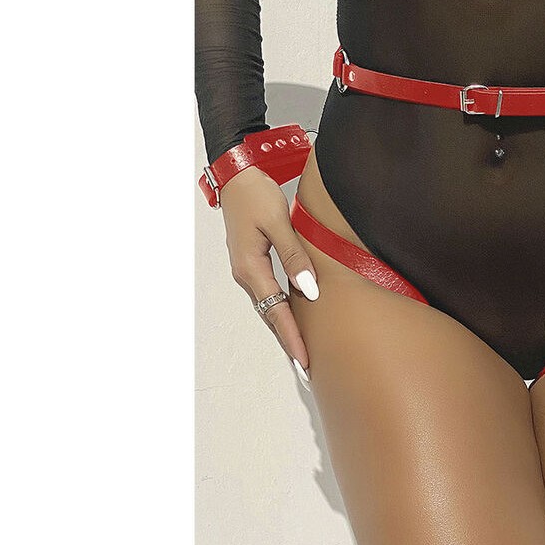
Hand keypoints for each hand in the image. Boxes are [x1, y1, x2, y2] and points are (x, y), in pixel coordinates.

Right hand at [220, 165, 319, 384]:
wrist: (237, 177)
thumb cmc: (256, 195)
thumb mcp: (279, 224)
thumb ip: (295, 258)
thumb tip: (308, 290)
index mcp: (251, 268)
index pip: (276, 312)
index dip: (292, 337)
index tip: (304, 359)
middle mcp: (246, 274)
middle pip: (270, 316)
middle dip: (288, 341)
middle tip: (306, 367)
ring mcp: (247, 270)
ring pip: (269, 307)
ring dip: (284, 329)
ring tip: (301, 351)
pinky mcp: (253, 264)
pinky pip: (268, 295)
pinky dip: (280, 312)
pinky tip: (291, 320)